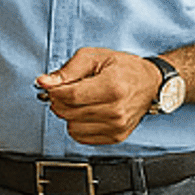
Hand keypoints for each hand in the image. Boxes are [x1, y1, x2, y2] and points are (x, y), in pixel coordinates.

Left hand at [36, 48, 160, 145]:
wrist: (150, 83)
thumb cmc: (125, 68)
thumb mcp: (95, 58)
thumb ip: (68, 70)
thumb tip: (44, 82)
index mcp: (112, 87)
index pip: (70, 96)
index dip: (54, 91)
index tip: (52, 86)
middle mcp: (116, 110)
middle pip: (69, 113)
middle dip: (60, 101)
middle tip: (67, 90)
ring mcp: (117, 127)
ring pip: (72, 127)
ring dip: (69, 114)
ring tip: (81, 101)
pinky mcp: (115, 137)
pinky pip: (81, 137)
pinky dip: (78, 125)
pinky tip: (87, 112)